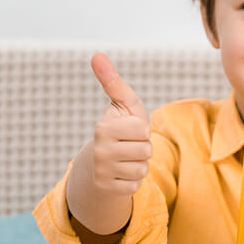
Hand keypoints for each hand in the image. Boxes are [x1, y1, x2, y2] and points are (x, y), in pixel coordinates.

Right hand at [88, 53, 150, 195]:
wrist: (102, 161)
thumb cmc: (121, 126)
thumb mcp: (123, 103)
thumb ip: (113, 81)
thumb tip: (97, 55)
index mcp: (104, 128)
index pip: (143, 130)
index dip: (142, 130)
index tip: (130, 130)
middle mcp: (100, 150)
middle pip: (146, 150)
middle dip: (144, 147)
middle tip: (129, 145)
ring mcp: (102, 171)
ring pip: (143, 168)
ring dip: (140, 164)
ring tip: (127, 158)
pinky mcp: (108, 188)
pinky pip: (137, 185)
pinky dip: (134, 179)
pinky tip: (123, 173)